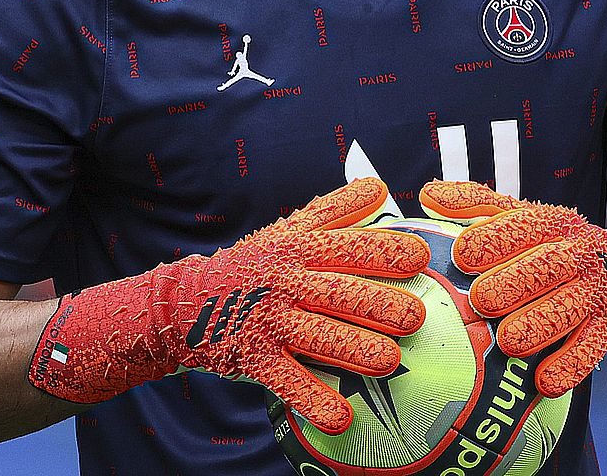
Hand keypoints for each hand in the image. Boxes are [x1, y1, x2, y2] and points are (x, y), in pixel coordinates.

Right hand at [31, 177, 427, 432]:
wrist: (187, 303)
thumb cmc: (255, 264)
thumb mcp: (288, 229)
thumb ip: (336, 210)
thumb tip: (381, 187)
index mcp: (300, 248)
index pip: (348, 245)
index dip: (385, 250)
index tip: (418, 257)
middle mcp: (287, 282)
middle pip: (340, 293)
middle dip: (380, 304)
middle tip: (414, 317)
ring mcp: (271, 322)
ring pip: (320, 338)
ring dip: (356, 351)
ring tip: (389, 362)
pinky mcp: (256, 359)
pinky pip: (289, 383)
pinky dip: (315, 403)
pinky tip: (342, 419)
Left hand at [418, 180, 606, 397]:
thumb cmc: (544, 245)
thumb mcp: (516, 217)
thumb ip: (473, 205)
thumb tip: (427, 194)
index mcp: (550, 223)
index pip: (521, 226)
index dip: (491, 239)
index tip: (461, 256)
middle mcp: (577, 255)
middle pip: (546, 267)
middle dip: (512, 284)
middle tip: (481, 302)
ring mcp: (594, 293)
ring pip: (569, 310)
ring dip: (538, 326)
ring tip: (509, 342)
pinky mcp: (606, 329)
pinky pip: (590, 350)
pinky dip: (568, 367)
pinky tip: (543, 382)